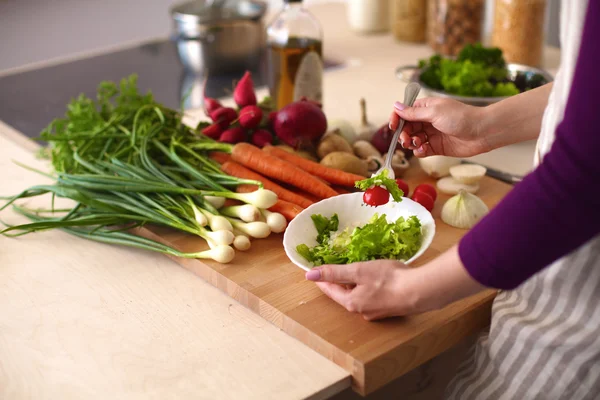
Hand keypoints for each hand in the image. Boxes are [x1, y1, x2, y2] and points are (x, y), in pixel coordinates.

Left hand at [305, 260, 433, 320]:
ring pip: (360, 296)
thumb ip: (335, 272)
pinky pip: (373, 297)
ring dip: (355, 285)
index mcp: (351, 302)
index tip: (315, 271)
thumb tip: (309, 274)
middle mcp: (362, 311)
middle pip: (345, 295)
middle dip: (339, 282)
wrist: (420, 291)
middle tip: (334, 269)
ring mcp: (377, 312)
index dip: (322, 280)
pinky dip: (369, 287)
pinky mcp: (390, 308)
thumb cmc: (388, 279)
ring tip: (355, 272)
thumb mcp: (358, 271)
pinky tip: (375, 279)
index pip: (330, 291)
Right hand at [389, 97, 487, 157]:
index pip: (404, 112)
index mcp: (425, 108)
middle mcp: (427, 120)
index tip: (393, 126)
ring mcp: (431, 134)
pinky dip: (419, 151)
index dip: (396, 118)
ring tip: (418, 144)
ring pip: (412, 140)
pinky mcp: (436, 147)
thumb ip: (413, 113)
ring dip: (411, 143)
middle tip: (406, 139)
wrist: (482, 132)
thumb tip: (396, 106)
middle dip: (403, 134)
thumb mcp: (434, 112)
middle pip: (406, 127)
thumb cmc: (461, 117)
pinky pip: (421, 150)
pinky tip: (424, 150)